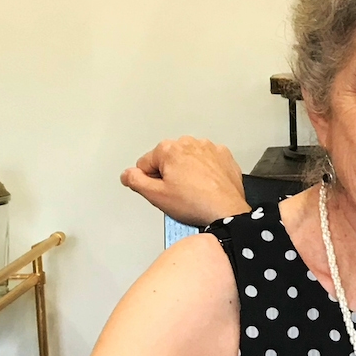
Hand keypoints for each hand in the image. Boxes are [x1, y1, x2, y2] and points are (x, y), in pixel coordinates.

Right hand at [121, 137, 249, 227]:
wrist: (227, 211)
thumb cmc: (195, 203)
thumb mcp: (156, 196)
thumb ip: (135, 181)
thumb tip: (127, 174)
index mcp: (168, 149)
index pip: (145, 164)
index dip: (151, 181)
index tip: (163, 191)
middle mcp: (189, 143)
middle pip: (167, 160)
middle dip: (170, 174)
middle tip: (179, 193)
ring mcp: (209, 148)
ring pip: (188, 160)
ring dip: (188, 172)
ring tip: (195, 190)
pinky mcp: (224, 156)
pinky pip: (208, 162)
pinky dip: (206, 171)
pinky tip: (207, 186)